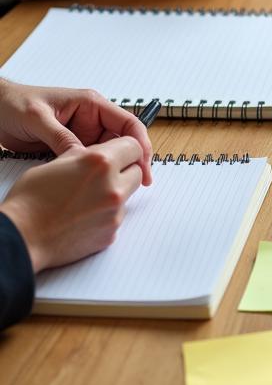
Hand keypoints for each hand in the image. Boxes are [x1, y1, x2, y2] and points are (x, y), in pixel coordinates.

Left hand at [0, 79, 151, 183]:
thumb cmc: (13, 103)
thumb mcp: (37, 118)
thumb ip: (61, 137)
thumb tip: (81, 157)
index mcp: (90, 105)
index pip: (127, 123)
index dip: (140, 143)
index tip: (143, 163)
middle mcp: (90, 120)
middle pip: (122, 142)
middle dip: (131, 161)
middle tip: (137, 182)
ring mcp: (82, 135)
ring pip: (108, 155)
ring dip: (112, 169)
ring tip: (115, 185)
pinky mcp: (72, 149)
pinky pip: (89, 163)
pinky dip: (94, 174)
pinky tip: (95, 185)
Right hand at [0, 139, 144, 271]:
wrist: (21, 238)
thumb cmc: (29, 200)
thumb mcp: (55, 163)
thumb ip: (84, 156)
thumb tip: (98, 153)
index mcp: (100, 163)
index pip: (134, 146)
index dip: (126, 148)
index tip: (119, 152)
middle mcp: (113, 186)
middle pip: (137, 171)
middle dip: (123, 170)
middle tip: (102, 175)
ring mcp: (115, 212)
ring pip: (128, 195)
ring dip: (115, 192)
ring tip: (85, 197)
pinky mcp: (112, 232)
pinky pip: (117, 216)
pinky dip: (105, 214)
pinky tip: (82, 216)